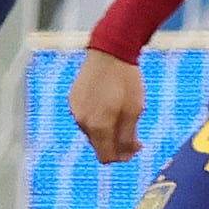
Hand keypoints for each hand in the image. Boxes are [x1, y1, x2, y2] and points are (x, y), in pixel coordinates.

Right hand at [69, 47, 144, 161]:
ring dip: (107, 130)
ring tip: (122, 114)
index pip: (105, 157)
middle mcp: (82, 121)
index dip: (122, 157)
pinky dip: (98, 117)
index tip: (136, 147)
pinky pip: (86, 116)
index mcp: (98, 126)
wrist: (110, 51)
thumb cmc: (126, 80)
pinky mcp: (73, 99)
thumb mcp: (134, 110)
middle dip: (116, 143)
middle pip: (99, 145)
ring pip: (92, 131)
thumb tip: (125, 155)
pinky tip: (110, 104)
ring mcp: (75, 109)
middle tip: (134, 134)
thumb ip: (128, 137)